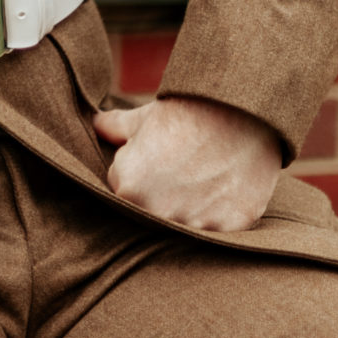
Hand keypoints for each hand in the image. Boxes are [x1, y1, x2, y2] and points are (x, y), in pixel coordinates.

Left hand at [92, 95, 281, 231]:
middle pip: (151, 212)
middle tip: (180, 168)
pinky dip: (219, 211)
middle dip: (160, 195)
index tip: (156, 158)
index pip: (124, 191)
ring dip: (189, 207)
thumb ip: (113, 128)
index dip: (138, 172)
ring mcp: (197, 223)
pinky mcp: (231, 226)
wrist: (242, 110)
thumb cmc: (187, 112)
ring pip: (184, 223)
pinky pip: (218, 227)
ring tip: (203, 176)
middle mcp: (160, 214)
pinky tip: (223, 187)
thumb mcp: (143, 118)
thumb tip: (95, 125)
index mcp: (130, 189)